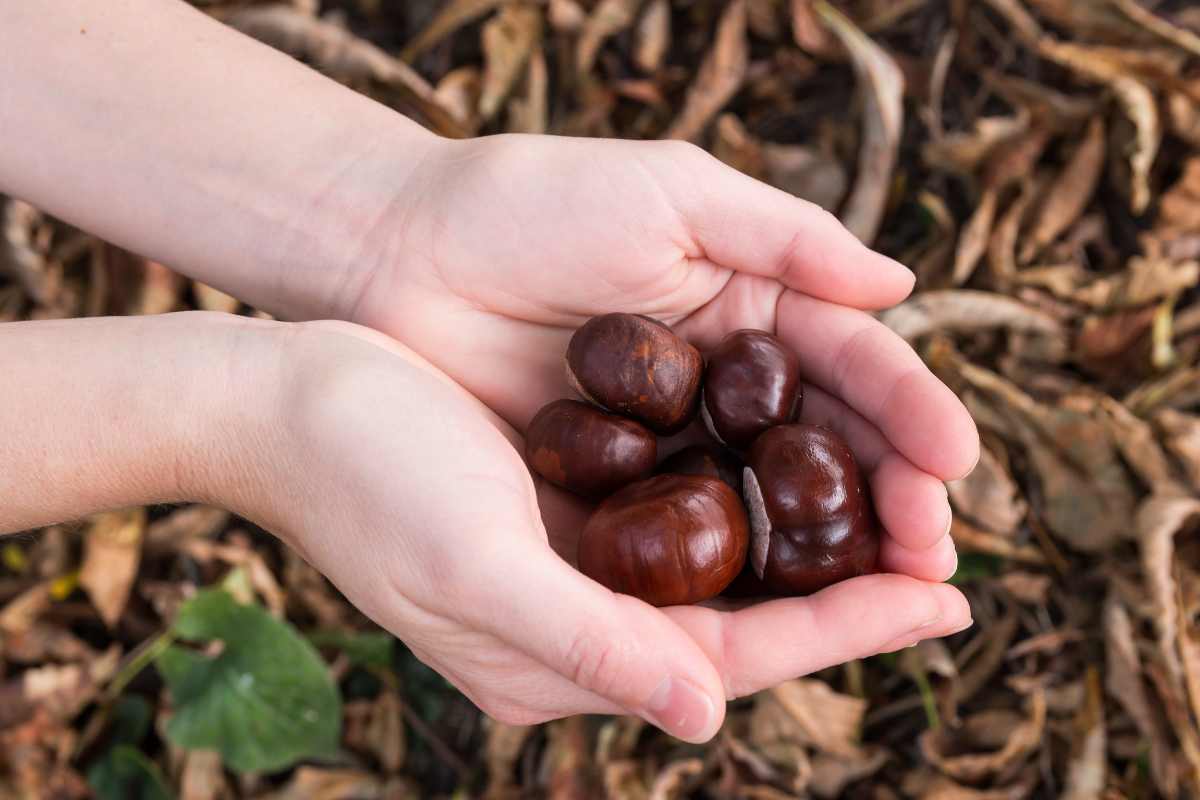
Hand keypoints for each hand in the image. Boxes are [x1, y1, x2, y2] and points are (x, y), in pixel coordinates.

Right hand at [241, 322, 972, 742]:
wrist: (289, 402)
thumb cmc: (365, 476)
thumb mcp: (473, 562)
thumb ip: (586, 643)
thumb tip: (707, 718)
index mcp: (560, 662)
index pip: (733, 660)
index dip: (844, 630)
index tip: (944, 596)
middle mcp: (580, 627)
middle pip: (744, 622)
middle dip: (848, 589)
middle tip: (949, 551)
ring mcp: (576, 570)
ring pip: (723, 568)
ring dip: (811, 540)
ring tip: (902, 508)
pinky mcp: (569, 511)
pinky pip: (682, 514)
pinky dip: (749, 494)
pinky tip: (802, 460)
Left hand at [333, 134, 977, 586]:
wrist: (399, 255)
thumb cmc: (530, 204)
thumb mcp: (670, 195)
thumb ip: (787, 238)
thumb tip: (903, 283)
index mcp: (751, 306)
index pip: (852, 367)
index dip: (910, 414)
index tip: (955, 464)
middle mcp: (723, 382)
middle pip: (826, 450)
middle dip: (890, 500)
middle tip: (936, 554)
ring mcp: (671, 442)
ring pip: (769, 504)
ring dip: (832, 551)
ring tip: (892, 593)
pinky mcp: (614, 492)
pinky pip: (691, 536)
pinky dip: (741, 568)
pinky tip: (784, 602)